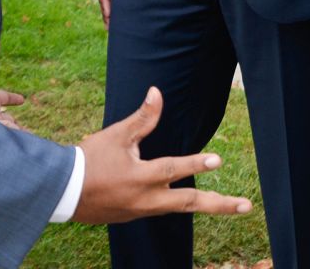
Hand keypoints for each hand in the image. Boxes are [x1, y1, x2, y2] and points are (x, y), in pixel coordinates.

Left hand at [0, 35, 24, 129]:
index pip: (3, 98)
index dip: (13, 98)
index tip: (22, 100)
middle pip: (4, 117)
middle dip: (13, 123)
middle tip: (24, 130)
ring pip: (2, 125)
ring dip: (13, 130)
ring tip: (25, 136)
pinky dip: (8, 131)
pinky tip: (18, 135)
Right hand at [72, 86, 253, 223]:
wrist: (62, 192)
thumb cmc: (88, 160)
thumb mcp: (115, 136)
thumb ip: (141, 118)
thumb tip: (157, 93)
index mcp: (140, 178)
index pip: (173, 168)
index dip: (196, 163)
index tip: (218, 160)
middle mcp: (146, 199)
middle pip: (189, 203)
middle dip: (220, 204)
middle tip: (247, 205)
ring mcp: (141, 211)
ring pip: (179, 209)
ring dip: (205, 205)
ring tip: (229, 204)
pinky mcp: (134, 217)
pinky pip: (162, 210)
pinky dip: (179, 205)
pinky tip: (189, 200)